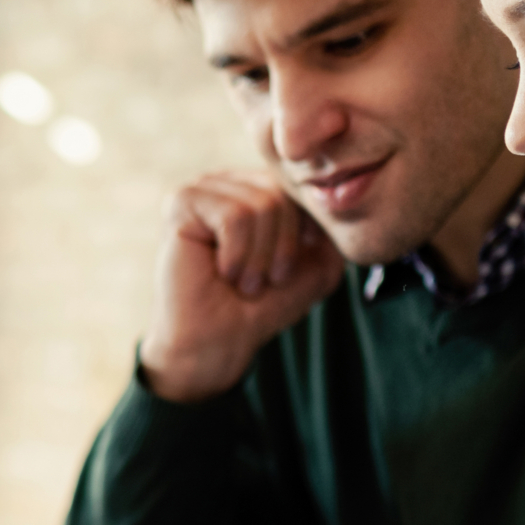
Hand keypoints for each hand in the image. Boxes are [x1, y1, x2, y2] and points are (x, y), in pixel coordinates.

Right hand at [138, 172, 346, 402]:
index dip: (303, 233)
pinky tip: (223, 272)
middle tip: (262, 281)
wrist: (217, 343)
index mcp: (259, 188)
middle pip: (282, 194)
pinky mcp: (181, 203)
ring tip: (243, 281)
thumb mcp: (318, 268)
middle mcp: (231, 181)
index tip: (284, 272)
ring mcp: (204, 189)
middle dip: (282, 248)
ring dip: (259, 257)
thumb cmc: (260, 307)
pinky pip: (233, 215)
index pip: (300, 188)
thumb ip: (337, 232)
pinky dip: (237, 254)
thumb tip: (343, 200)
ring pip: (261, 204)